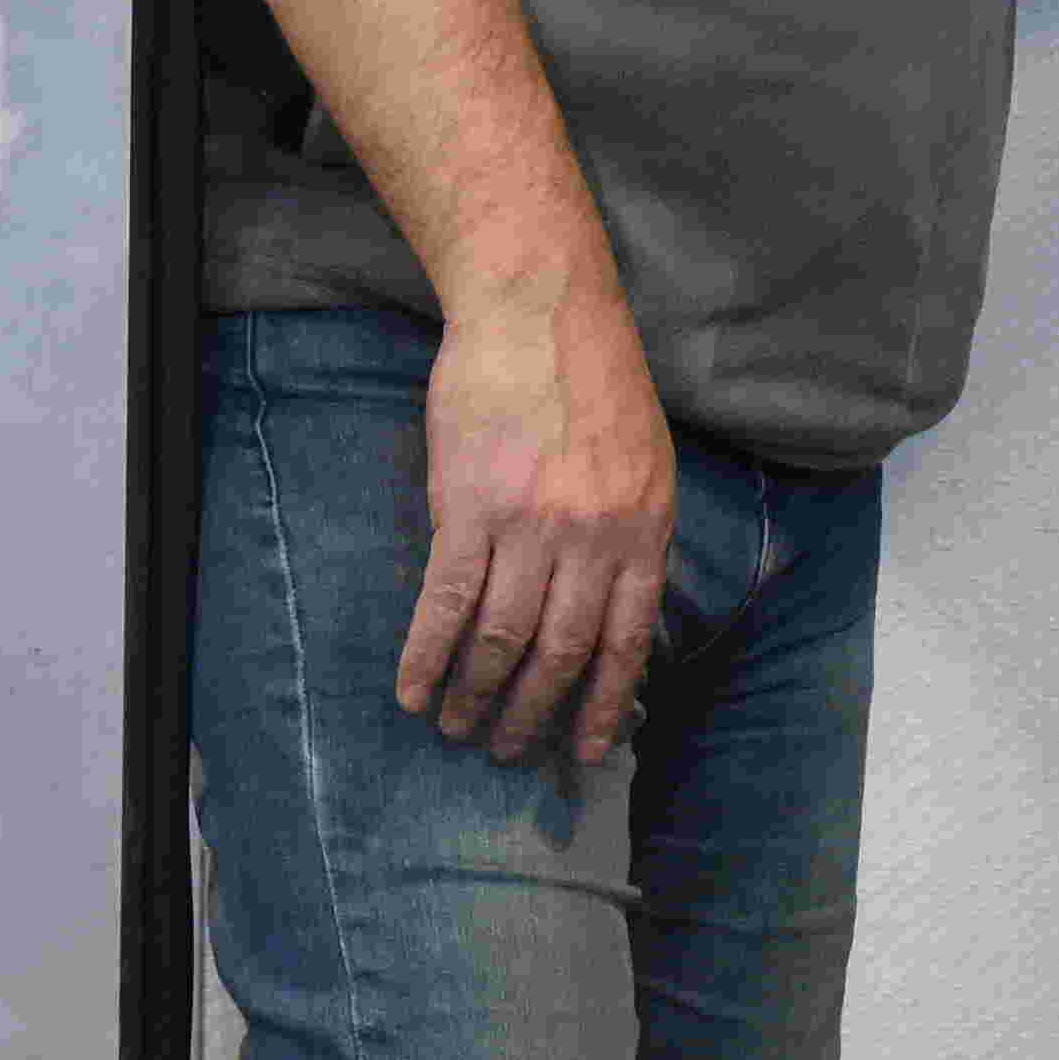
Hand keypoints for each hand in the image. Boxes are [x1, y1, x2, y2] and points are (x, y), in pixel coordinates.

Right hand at [403, 290, 677, 767]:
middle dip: (533, 713)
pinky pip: (448, 602)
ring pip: (503, 638)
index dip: (603, 702)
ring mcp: (533, 525)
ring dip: (476, 694)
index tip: (584, 750)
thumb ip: (632, 534)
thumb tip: (617, 609)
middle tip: (505, 750)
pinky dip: (428, 655)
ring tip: (456, 727)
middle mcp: (595, 538)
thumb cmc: (592, 381)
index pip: (628, 641)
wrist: (540, 309)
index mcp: (646, 529)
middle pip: (563, 652)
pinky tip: (412, 691)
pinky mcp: (470, 509)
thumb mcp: (645, 462)